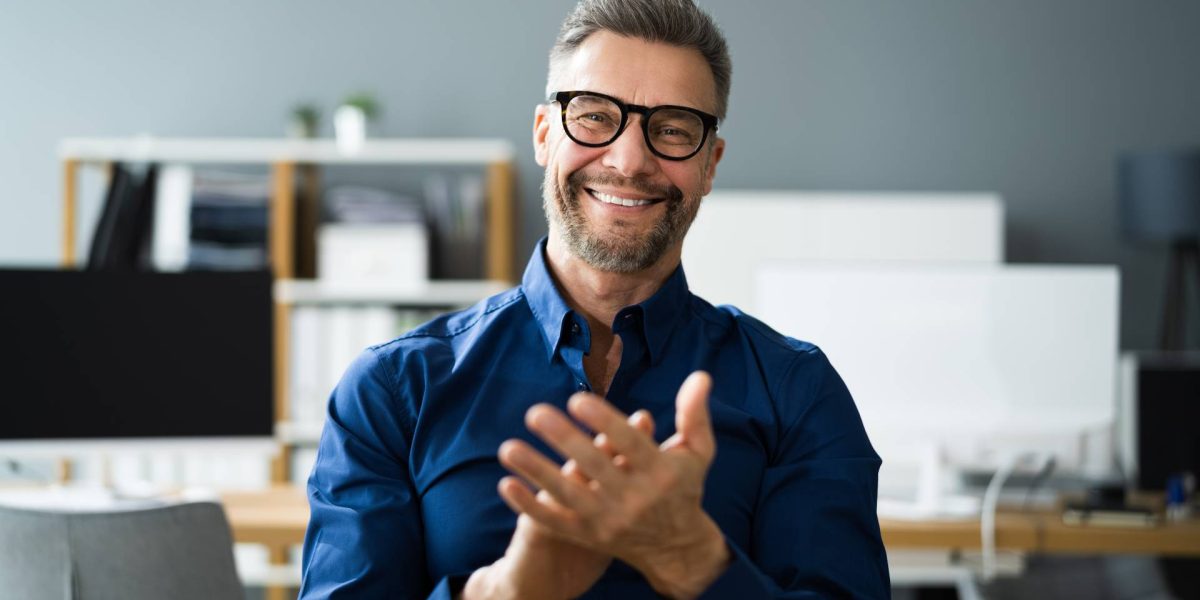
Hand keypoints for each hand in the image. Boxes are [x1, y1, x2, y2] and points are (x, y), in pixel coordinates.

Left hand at [497, 372, 730, 598]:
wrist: (677, 547)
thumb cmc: (683, 487)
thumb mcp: (697, 452)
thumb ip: (695, 413)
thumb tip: (701, 375)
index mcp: (661, 472)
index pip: (631, 444)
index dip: (605, 422)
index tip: (579, 399)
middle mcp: (635, 498)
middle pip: (595, 467)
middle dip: (564, 439)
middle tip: (535, 412)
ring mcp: (609, 520)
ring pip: (568, 495)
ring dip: (536, 471)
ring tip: (508, 447)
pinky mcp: (590, 536)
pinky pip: (555, 522)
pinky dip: (529, 506)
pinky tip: (506, 483)